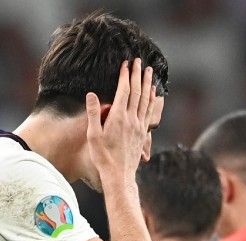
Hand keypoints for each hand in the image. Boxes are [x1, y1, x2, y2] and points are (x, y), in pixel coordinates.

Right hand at [86, 59, 158, 184]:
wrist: (119, 175)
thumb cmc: (103, 156)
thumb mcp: (93, 135)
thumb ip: (93, 113)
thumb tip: (91, 94)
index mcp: (118, 117)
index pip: (124, 90)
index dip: (125, 75)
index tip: (126, 64)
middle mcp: (131, 119)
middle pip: (137, 91)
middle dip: (138, 74)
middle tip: (139, 61)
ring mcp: (139, 126)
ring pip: (146, 100)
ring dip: (147, 84)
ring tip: (149, 71)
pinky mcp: (142, 133)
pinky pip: (149, 111)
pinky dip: (152, 99)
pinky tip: (153, 93)